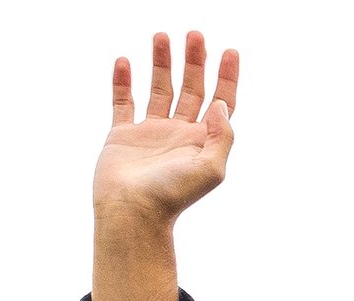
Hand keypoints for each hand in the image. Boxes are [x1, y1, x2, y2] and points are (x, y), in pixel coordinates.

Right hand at [95, 32, 239, 228]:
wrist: (133, 212)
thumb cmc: (173, 195)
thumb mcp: (211, 169)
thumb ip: (222, 136)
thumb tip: (222, 104)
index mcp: (203, 141)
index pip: (221, 102)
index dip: (227, 78)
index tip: (230, 51)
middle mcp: (179, 133)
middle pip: (191, 89)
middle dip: (194, 62)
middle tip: (195, 34)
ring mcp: (151, 133)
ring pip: (159, 89)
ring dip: (162, 63)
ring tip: (162, 36)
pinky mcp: (122, 135)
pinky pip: (123, 102)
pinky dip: (123, 81)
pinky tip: (126, 61)